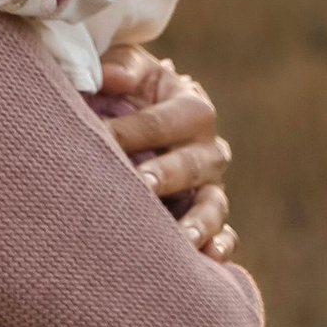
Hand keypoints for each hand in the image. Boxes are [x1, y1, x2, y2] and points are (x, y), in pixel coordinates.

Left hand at [96, 51, 236, 260]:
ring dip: (198, 222)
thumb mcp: (129, 68)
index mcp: (191, 107)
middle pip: (192, 163)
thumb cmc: (130, 91)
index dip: (131, 130)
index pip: (162, 120)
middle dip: (166, 175)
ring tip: (181, 240)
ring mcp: (211, 185)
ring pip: (214, 205)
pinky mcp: (211, 217)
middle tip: (142, 186)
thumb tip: (107, 77)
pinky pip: (226, 234)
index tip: (99, 138)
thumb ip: (120, 67)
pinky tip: (210, 259)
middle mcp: (207, 148)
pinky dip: (222, 246)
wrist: (143, 117)